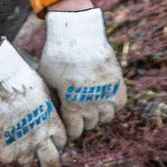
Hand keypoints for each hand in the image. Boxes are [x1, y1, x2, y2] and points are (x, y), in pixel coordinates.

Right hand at [0, 39, 66, 166]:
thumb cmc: (22, 78)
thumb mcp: (44, 94)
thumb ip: (48, 110)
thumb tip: (49, 115)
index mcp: (53, 125)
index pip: (60, 143)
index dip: (54, 143)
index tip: (48, 141)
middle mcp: (41, 137)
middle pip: (51, 163)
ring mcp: (22, 142)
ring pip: (27, 161)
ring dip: (24, 155)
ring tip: (17, 145)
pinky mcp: (3, 143)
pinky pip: (7, 159)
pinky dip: (5, 153)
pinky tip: (4, 145)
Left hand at [38, 7, 126, 140]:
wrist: (78, 34)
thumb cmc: (57, 55)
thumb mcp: (46, 78)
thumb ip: (52, 98)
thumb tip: (51, 111)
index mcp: (73, 107)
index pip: (75, 131)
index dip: (70, 132)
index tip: (68, 128)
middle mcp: (93, 105)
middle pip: (90, 124)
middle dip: (83, 121)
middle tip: (78, 114)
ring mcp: (107, 96)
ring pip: (106, 117)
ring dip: (99, 114)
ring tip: (92, 106)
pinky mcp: (118, 85)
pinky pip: (120, 104)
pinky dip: (113, 103)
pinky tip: (105, 98)